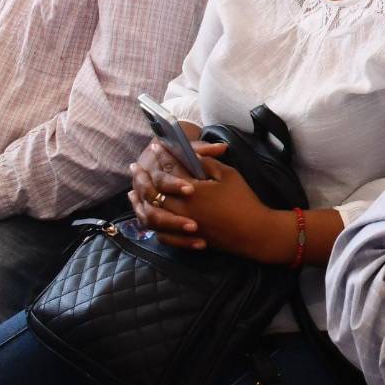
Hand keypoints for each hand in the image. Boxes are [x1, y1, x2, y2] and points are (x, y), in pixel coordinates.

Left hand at [130, 139, 289, 261]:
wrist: (252, 232)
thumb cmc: (242, 201)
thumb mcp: (228, 175)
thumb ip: (207, 163)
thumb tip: (191, 156)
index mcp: (192, 190)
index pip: (170, 169)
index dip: (162, 156)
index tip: (155, 146)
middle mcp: (182, 207)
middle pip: (154, 190)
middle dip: (143, 176)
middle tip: (136, 166)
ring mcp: (181, 224)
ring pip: (151, 212)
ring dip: (141, 199)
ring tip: (133, 190)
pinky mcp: (184, 238)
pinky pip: (159, 231)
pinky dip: (149, 222)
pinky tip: (144, 214)